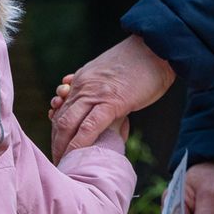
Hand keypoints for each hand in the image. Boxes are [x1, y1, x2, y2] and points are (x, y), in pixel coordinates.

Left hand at [50, 35, 174, 155]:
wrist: (157, 49)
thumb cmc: (140, 63)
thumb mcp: (110, 73)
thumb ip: (99, 88)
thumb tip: (99, 109)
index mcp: (82, 80)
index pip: (61, 109)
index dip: (56, 131)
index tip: (57, 148)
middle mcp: (82, 86)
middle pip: (60, 119)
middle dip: (56, 143)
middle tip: (57, 162)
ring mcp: (95, 94)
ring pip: (69, 124)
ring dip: (63, 147)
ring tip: (63, 164)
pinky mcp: (112, 102)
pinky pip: (89, 126)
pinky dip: (79, 143)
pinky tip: (76, 156)